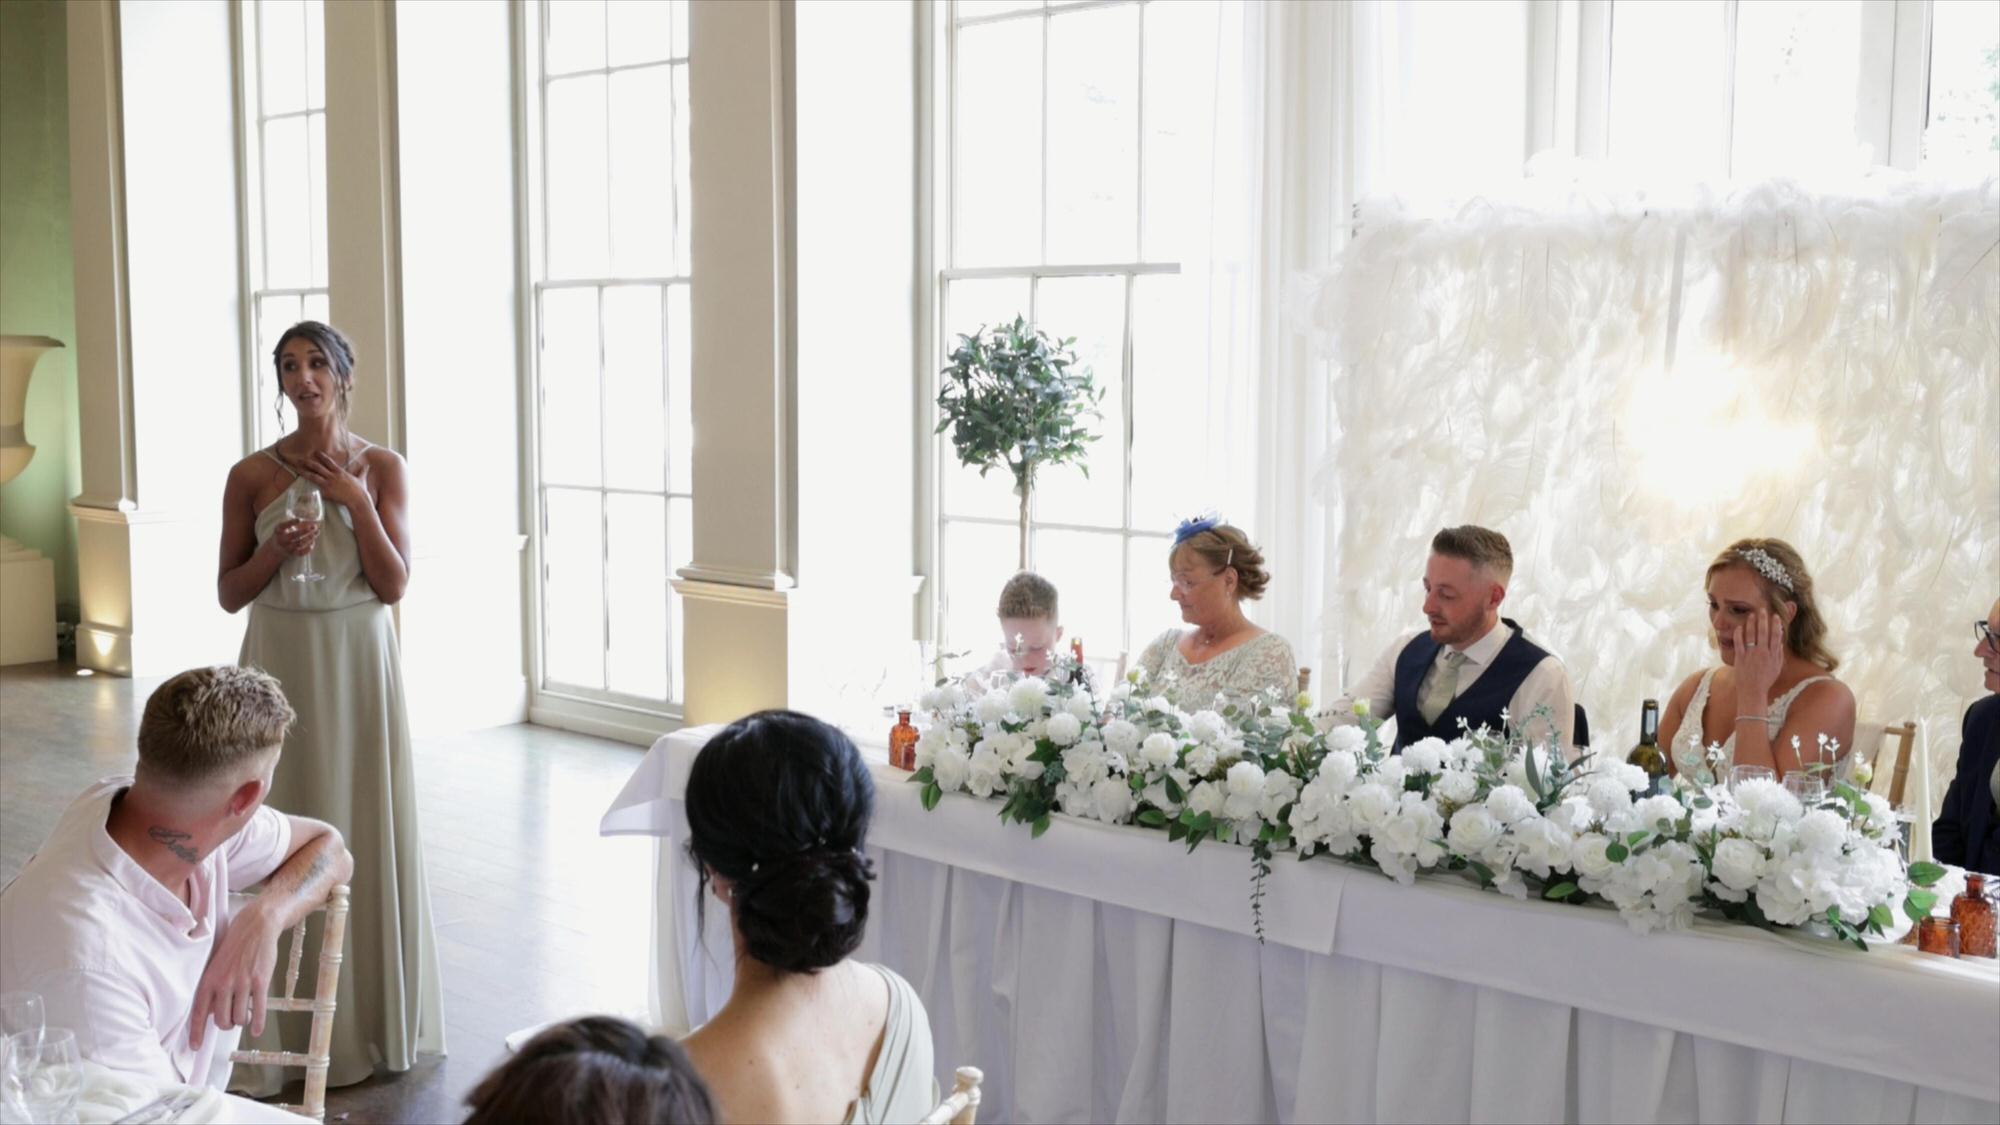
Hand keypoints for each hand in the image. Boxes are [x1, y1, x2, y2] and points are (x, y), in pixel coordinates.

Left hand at [189, 906, 279, 1048]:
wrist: (256, 926)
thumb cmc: (235, 946)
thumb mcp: (217, 965)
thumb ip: (213, 988)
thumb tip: (212, 1012)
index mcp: (209, 979)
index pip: (199, 1011)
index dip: (196, 1032)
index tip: (196, 1046)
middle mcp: (223, 983)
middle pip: (221, 1020)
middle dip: (227, 1024)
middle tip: (232, 1019)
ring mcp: (242, 983)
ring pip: (239, 1017)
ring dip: (243, 1021)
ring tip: (245, 1015)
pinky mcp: (260, 981)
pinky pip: (258, 1010)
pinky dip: (258, 1023)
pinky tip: (258, 1030)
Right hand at [269, 519, 318, 557]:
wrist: (275, 550)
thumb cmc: (282, 535)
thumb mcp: (282, 527)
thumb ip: (292, 522)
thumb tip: (309, 515)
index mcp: (278, 531)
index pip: (283, 526)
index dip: (291, 522)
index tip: (299, 519)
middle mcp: (282, 539)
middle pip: (294, 535)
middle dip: (305, 531)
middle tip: (314, 527)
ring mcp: (287, 547)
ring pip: (300, 543)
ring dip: (310, 538)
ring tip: (317, 532)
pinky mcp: (292, 554)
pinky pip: (301, 552)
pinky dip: (308, 548)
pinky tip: (313, 542)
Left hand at [299, 449, 369, 512]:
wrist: (358, 500)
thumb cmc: (360, 490)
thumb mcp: (361, 479)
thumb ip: (362, 472)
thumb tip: (366, 466)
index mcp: (340, 472)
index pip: (328, 461)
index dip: (321, 456)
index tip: (315, 452)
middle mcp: (332, 476)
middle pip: (317, 467)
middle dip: (308, 462)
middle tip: (300, 459)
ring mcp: (328, 484)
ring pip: (313, 476)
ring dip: (304, 472)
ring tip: (297, 469)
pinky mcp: (326, 492)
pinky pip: (315, 489)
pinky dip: (308, 488)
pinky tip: (300, 486)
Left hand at [1733, 610, 1785, 705]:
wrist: (1753, 691)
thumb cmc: (1765, 680)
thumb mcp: (1776, 668)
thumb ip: (1778, 655)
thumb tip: (1779, 643)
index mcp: (1773, 655)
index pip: (1776, 637)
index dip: (1776, 625)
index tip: (1775, 616)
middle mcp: (1763, 653)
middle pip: (1764, 633)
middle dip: (1763, 620)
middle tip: (1762, 610)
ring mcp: (1751, 655)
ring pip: (1751, 636)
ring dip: (1751, 624)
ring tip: (1751, 615)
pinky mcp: (1740, 658)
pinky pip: (1739, 643)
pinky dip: (1739, 634)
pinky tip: (1739, 627)